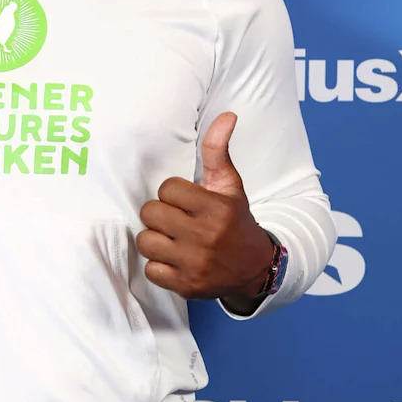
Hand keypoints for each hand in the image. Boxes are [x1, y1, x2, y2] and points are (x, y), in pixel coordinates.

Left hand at [136, 113, 274, 304]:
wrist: (255, 268)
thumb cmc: (235, 220)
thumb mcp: (230, 185)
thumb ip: (218, 151)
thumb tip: (227, 115)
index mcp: (215, 208)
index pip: (166, 189)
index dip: (173, 194)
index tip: (186, 201)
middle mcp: (205, 237)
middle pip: (151, 213)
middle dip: (160, 215)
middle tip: (176, 220)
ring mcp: (195, 264)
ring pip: (146, 241)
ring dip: (155, 240)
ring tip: (172, 239)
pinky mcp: (186, 286)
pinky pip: (150, 269)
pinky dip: (159, 265)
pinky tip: (175, 260)